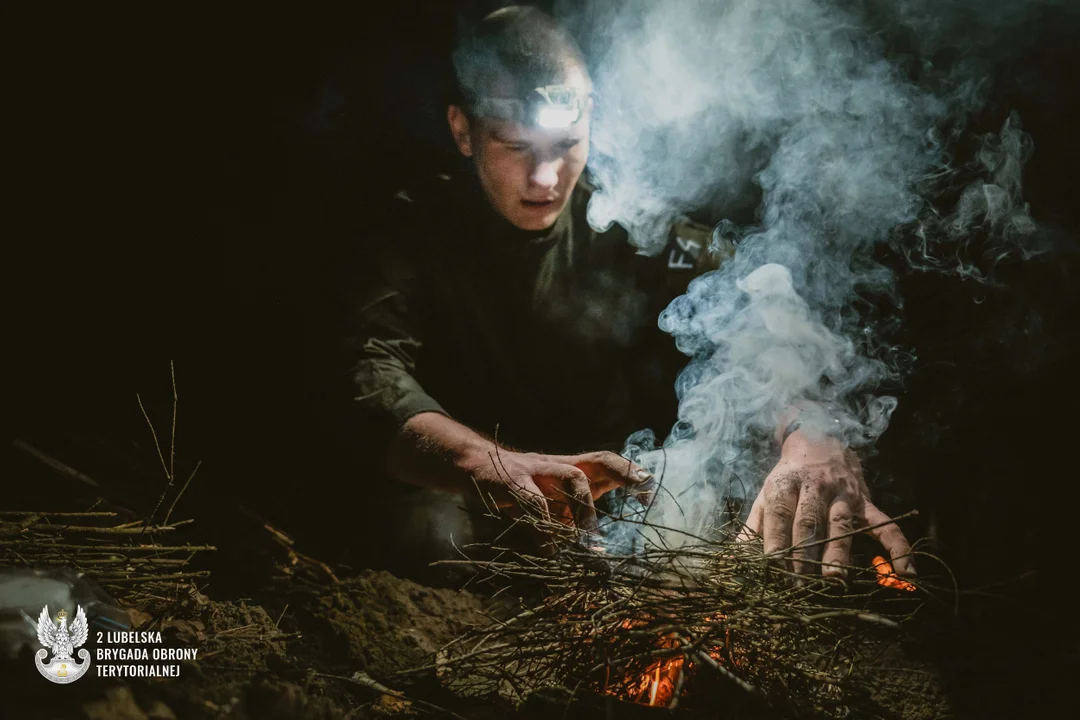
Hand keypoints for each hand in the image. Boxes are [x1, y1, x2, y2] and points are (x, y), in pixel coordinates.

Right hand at [460, 449, 653, 532]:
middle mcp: (558, 465)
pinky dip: (544, 528)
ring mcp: (537, 470)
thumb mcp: (548, 501)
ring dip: (586, 507)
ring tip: (591, 539)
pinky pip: (534, 503)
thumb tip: (590, 549)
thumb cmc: (519, 487)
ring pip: (572, 477)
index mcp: (570, 469)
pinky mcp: (513, 481)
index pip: (606, 463)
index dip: (630, 472)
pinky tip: (549, 550)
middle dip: (624, 471)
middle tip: (644, 487)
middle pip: (598, 460)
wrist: (473, 464)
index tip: (651, 490)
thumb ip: (569, 518)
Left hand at [742, 431, 913, 577]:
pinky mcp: (867, 503)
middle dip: (804, 553)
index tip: (771, 568)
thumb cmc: (788, 478)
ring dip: (838, 553)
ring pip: (842, 524)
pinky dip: (899, 548)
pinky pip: (886, 525)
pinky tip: (906, 574)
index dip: (776, 540)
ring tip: (834, 580)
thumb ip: (753, 527)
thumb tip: (735, 561)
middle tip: (799, 583)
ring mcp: (845, 495)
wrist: (821, 441)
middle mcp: (815, 488)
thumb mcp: (766, 495)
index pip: (780, 514)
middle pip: (810, 521)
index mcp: (786, 484)